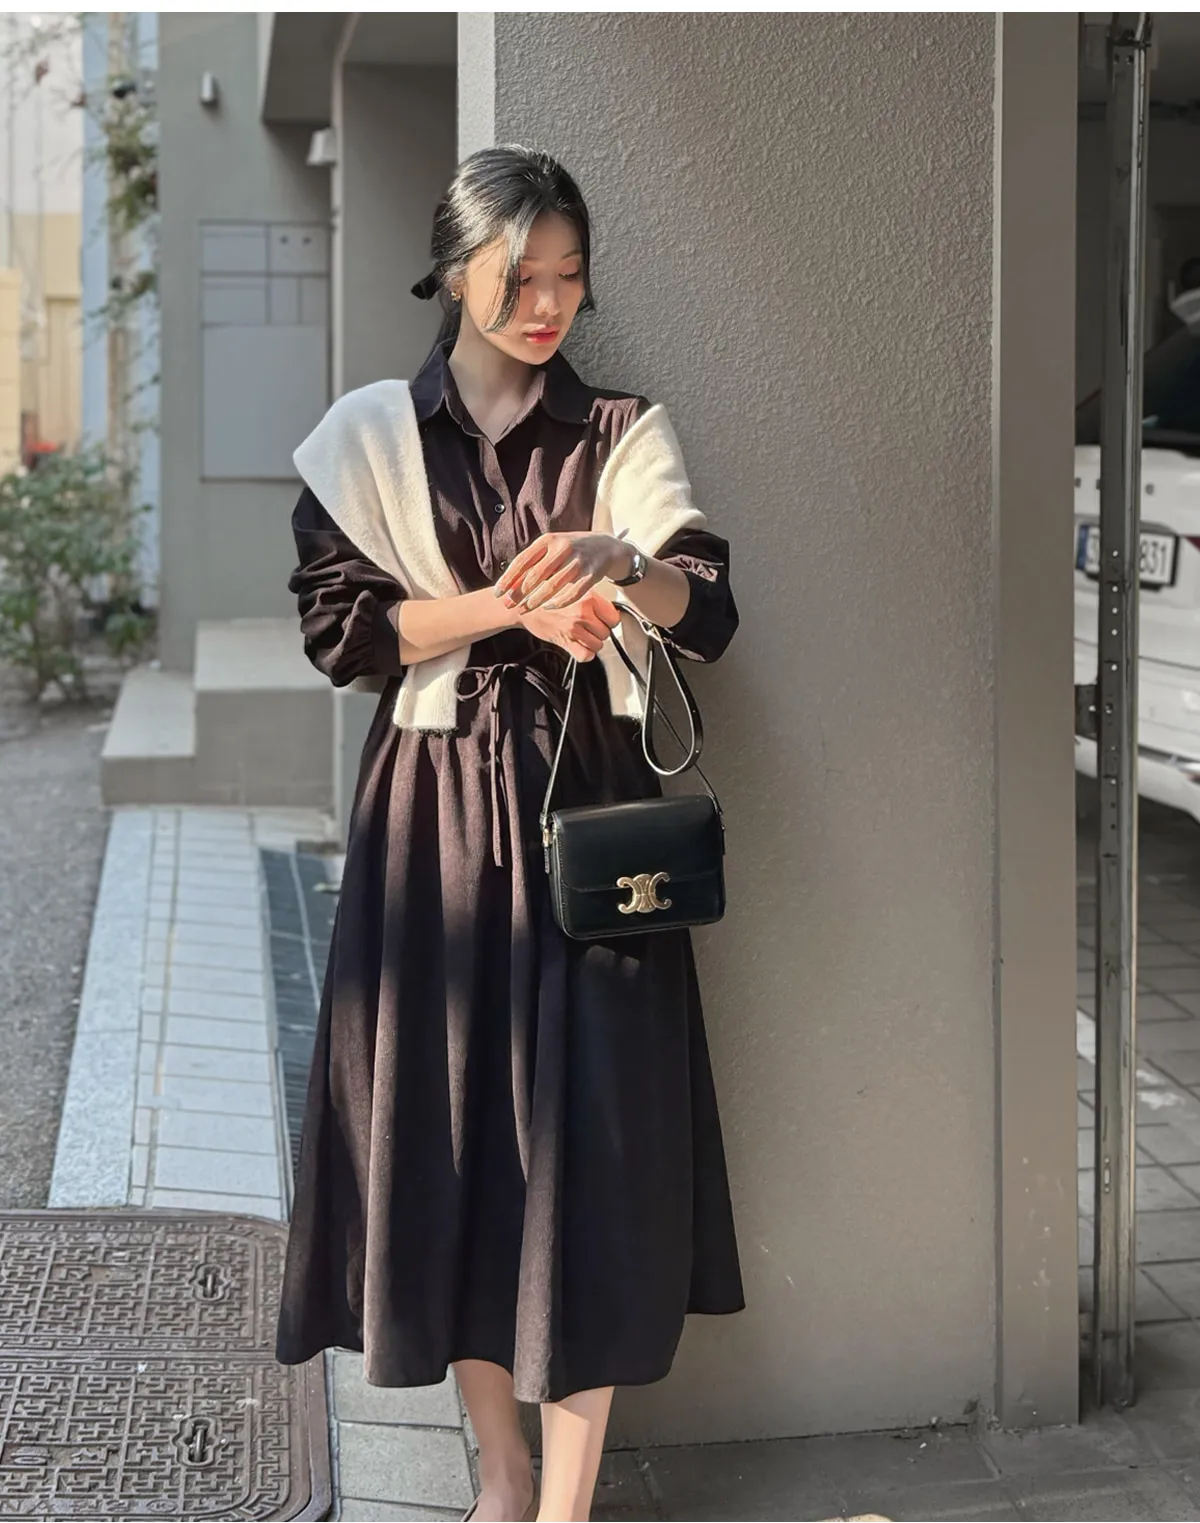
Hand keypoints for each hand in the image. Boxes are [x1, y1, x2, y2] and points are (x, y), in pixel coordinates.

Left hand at [494, 531, 631, 613]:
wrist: (605, 546)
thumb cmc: (570, 549)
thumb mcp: (551, 548)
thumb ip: (533, 563)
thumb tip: (509, 584)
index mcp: (548, 540)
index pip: (523, 560)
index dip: (509, 578)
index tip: (498, 593)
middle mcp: (563, 548)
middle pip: (535, 574)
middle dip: (519, 592)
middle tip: (508, 605)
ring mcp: (578, 561)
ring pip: (552, 585)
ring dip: (535, 600)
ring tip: (523, 609)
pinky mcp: (591, 574)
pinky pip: (572, 593)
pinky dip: (558, 602)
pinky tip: (548, 608)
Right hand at [517, 589, 621, 661]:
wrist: (523, 605)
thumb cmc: (546, 595)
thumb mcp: (573, 587)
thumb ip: (592, 596)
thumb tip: (608, 607)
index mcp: (589, 597)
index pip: (614, 618)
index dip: (609, 621)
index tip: (604, 620)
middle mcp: (582, 613)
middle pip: (606, 632)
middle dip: (600, 632)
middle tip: (590, 628)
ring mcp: (573, 629)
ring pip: (598, 645)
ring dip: (592, 643)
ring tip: (584, 636)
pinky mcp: (564, 641)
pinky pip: (585, 655)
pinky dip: (585, 654)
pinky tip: (581, 647)